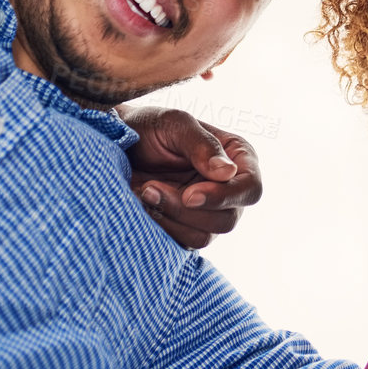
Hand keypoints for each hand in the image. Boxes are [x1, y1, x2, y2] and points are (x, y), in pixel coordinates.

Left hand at [121, 105, 262, 248]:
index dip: (225, 197)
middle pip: (228, 219)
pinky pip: (182, 243)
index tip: (190, 195)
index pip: (250, 188)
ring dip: (171, 219)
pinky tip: (142, 204)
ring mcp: (208, 211)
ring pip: (204, 236)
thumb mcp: (176, 125)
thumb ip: (202, 145)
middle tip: (151, 188)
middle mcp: (229, 188)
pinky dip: (161, 228)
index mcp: (238, 158)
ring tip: (144, 192)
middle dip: (187, 210)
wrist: (117, 144)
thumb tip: (228, 172)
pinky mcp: (186, 228)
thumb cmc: (151, 127)